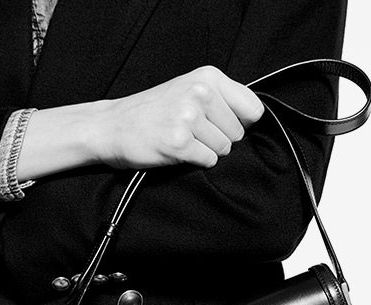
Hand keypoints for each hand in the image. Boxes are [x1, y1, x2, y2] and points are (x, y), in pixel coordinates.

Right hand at [16, 66, 264, 181]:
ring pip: (224, 149)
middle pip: (239, 133)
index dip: (242, 123)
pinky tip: (175, 150)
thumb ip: (225, 99)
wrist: (112, 126)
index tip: (222, 124)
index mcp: (208, 77)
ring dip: (206, 151)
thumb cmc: (156, 111)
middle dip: (220, 138)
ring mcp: (188, 117)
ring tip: (182, 138)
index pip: (254, 110)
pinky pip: (208, 161)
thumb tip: (258, 119)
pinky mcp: (179, 142)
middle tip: (192, 131)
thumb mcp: (191, 90)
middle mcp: (200, 92)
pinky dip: (195, 161)